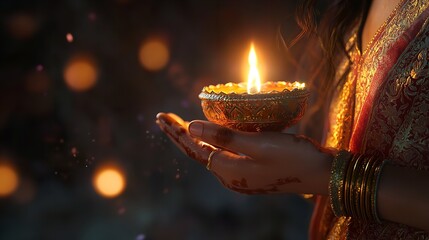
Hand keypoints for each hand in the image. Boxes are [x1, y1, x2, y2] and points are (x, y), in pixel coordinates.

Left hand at [156, 112, 333, 194]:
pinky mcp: (253, 171)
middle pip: (199, 151)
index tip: (160, 116)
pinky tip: (215, 132)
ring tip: (182, 124)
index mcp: (228, 171)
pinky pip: (227, 154)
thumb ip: (223, 138)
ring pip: (212, 152)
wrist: (322, 175)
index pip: (193, 148)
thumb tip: (191, 128)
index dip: (176, 132)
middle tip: (164, 118)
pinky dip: (215, 141)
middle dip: (181, 134)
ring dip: (197, 137)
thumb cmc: (293, 157)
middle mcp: (231, 176)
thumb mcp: (257, 144)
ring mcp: (242, 176)